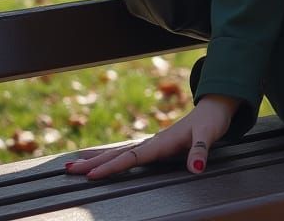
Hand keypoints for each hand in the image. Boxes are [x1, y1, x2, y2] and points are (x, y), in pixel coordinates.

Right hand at [63, 94, 239, 179]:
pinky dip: (110, 156)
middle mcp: (152, 142)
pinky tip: (101, 160)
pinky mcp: (155, 145)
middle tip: (67, 170)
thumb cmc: (212, 121)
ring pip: (119, 152)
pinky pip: (127, 152)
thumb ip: (201, 151)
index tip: (90, 175)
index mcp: (161, 142)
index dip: (112, 167)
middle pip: (118, 153)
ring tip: (72, 164)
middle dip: (92, 162)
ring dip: (96, 158)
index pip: (131, 157)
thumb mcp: (210, 135)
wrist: (216, 107)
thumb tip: (196, 168)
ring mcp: (152, 143)